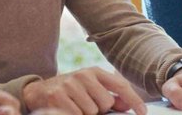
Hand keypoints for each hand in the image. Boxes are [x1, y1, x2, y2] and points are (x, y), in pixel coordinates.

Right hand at [22, 67, 145, 114]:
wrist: (38, 91)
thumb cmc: (70, 91)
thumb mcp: (91, 89)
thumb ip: (110, 96)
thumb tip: (128, 105)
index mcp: (95, 72)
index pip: (120, 85)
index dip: (134, 100)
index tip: (143, 112)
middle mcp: (84, 75)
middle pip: (106, 103)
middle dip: (99, 110)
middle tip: (87, 105)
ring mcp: (70, 85)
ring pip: (91, 111)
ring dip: (85, 114)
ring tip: (75, 106)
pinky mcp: (57, 96)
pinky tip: (67, 109)